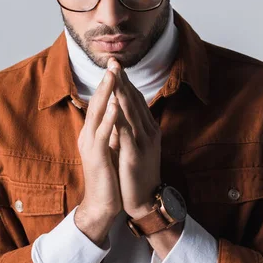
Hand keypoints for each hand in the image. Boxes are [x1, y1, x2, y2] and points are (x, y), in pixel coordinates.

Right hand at [75, 68, 121, 244]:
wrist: (103, 204)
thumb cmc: (108, 177)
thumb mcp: (110, 149)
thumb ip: (111, 131)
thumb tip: (119, 115)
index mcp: (94, 132)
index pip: (101, 103)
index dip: (109, 85)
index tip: (117, 66)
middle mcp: (89, 135)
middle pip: (97, 103)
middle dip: (106, 82)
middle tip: (113, 61)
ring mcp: (91, 145)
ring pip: (98, 114)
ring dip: (106, 93)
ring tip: (113, 74)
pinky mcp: (97, 157)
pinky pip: (103, 133)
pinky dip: (109, 118)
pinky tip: (115, 104)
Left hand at [107, 57, 161, 219]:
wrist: (146, 200)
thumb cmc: (137, 175)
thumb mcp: (135, 148)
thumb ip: (130, 130)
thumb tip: (119, 114)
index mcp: (148, 130)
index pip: (136, 101)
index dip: (126, 83)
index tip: (116, 67)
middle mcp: (149, 132)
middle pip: (134, 101)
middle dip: (123, 80)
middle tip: (114, 61)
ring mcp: (144, 142)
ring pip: (131, 111)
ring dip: (121, 91)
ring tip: (113, 74)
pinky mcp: (135, 154)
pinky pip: (126, 130)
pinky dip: (119, 115)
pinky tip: (113, 103)